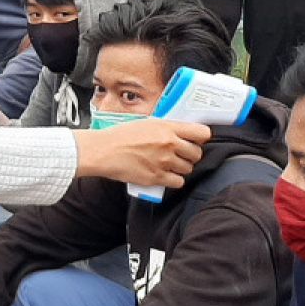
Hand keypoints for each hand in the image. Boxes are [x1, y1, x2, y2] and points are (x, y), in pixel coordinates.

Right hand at [74, 119, 211, 188]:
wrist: (103, 151)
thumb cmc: (119, 136)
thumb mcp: (145, 123)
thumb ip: (165, 127)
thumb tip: (179, 132)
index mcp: (167, 127)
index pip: (202, 133)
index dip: (201, 138)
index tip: (196, 140)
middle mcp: (168, 144)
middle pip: (197, 153)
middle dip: (190, 155)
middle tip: (181, 154)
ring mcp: (164, 162)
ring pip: (188, 169)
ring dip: (181, 168)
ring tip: (169, 164)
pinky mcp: (157, 178)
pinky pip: (178, 182)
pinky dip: (173, 180)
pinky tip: (165, 175)